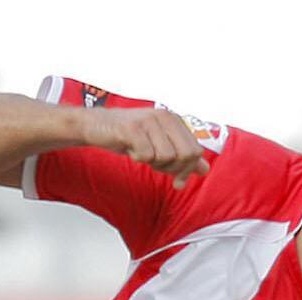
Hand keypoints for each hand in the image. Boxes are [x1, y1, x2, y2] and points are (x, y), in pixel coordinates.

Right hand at [85, 107, 209, 185]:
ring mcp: (149, 121)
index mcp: (174, 120)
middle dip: (172, 168)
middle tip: (156, 165)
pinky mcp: (133, 128)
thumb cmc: (128, 136)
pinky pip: (146, 155)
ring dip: (153, 163)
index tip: (177, 180)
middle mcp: (165, 116)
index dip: (187, 170)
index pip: (195, 151)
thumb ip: (182, 157)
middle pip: (185, 154)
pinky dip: (138, 159)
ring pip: (166, 156)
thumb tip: (205, 169)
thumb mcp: (159, 147)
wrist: (96, 126)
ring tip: (141, 154)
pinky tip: (131, 150)